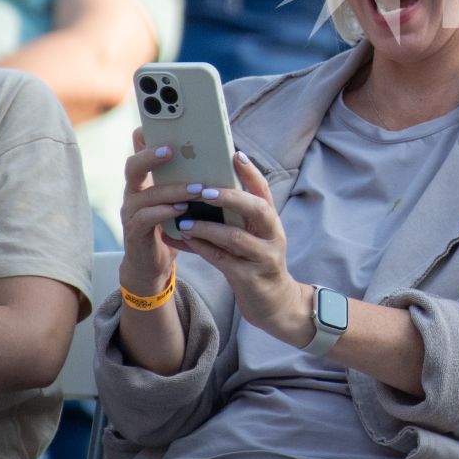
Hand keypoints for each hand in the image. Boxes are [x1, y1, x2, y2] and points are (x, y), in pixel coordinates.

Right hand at [118, 128, 188, 298]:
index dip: (146, 134)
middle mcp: (133, 191)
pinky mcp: (135, 231)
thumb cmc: (173, 224)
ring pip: (146, 193)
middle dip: (150, 155)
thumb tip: (220, 153)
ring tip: (197, 187)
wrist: (153, 264)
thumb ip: (190, 176)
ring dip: (173, 189)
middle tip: (171, 149)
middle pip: (133, 165)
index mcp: (146, 178)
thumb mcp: (182, 197)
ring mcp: (131, 211)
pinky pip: (146, 217)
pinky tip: (182, 210)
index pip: (139, 149)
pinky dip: (165, 212)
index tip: (160, 120)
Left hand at [169, 153, 310, 346]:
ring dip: (208, 227)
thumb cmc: (255, 262)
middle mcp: (272, 236)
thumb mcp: (251, 237)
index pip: (264, 191)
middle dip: (230, 197)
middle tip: (203, 190)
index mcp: (270, 221)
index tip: (235, 155)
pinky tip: (185, 241)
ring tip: (185, 220)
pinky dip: (203, 249)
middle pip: (258, 209)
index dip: (251, 173)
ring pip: (236, 237)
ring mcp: (264, 257)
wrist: (274, 304)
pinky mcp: (251, 279)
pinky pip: (223, 261)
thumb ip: (233, 217)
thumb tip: (201, 191)